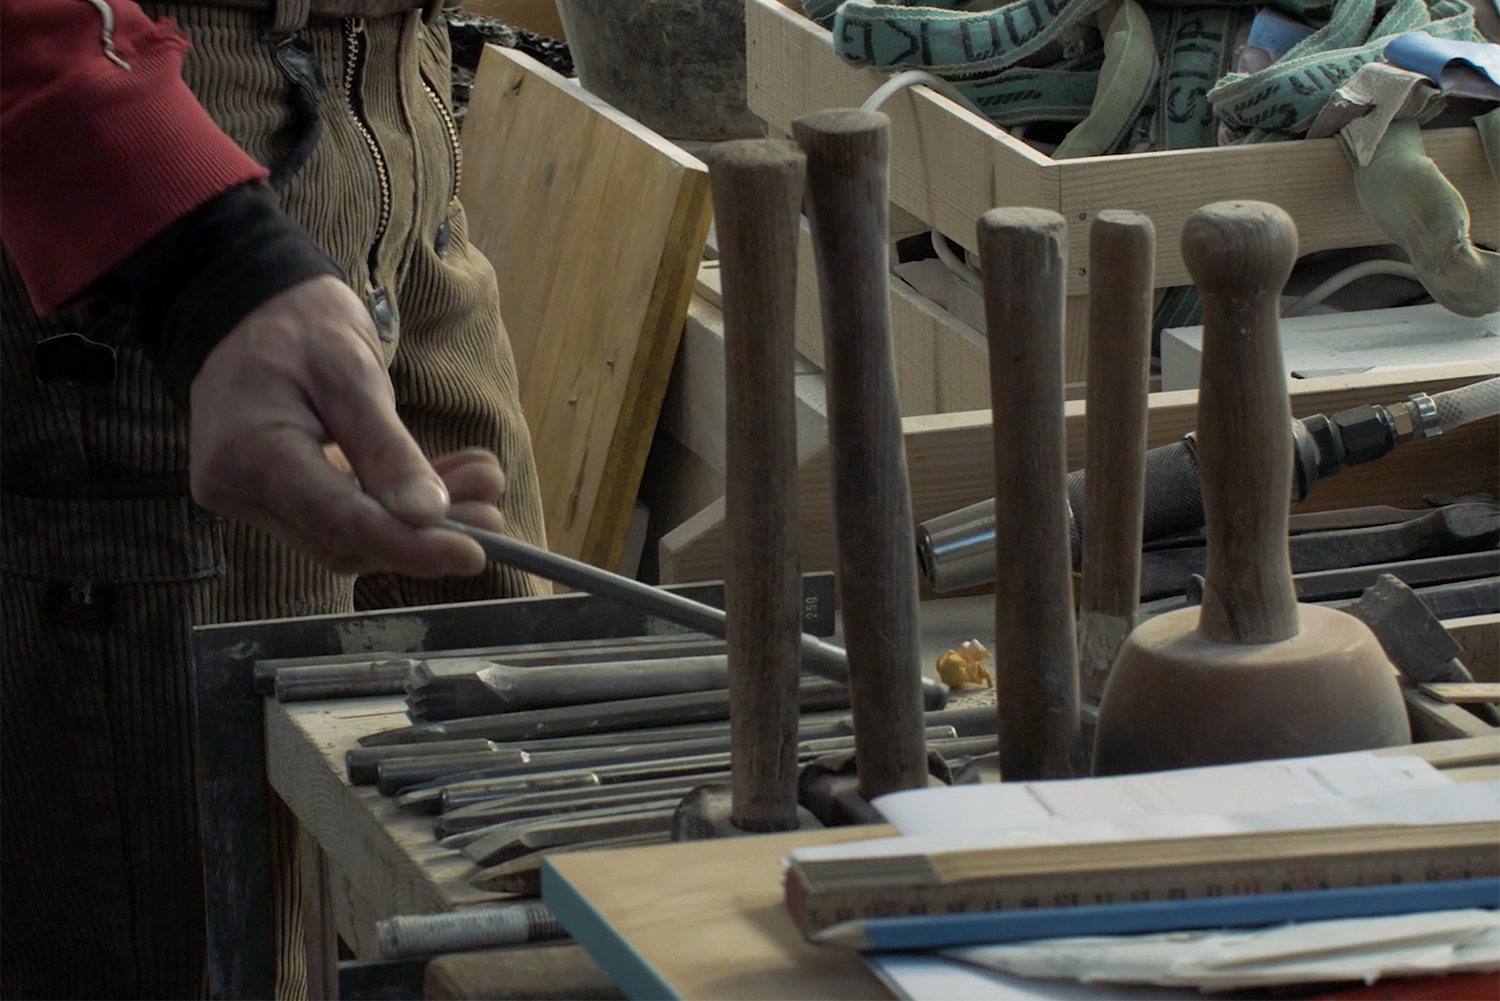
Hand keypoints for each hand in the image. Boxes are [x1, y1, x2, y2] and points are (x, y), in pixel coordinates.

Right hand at [188, 275, 496, 576]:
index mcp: (249, 456)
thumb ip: (385, 447)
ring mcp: (254, 495)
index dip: (410, 547)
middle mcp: (241, 488)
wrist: (246, 304)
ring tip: (483, 489)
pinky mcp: (275, 493)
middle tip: (493, 513)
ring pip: (348, 532)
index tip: (473, 553)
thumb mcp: (350, 371)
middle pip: (345, 539)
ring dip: (419, 520)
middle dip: (424, 533)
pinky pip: (341, 512)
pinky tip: (450, 483)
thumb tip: (428, 513)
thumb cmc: (296, 323)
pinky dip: (396, 503)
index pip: (339, 525)